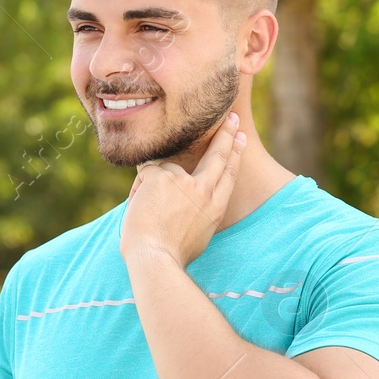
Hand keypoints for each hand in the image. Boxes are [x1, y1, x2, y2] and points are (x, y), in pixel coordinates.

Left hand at [120, 111, 247, 267]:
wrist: (155, 259)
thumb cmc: (170, 255)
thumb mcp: (195, 234)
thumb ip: (195, 211)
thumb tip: (187, 201)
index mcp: (215, 208)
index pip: (229, 174)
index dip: (235, 155)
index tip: (241, 139)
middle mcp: (204, 192)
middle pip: (218, 156)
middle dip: (226, 134)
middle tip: (233, 118)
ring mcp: (184, 182)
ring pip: (165, 170)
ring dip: (151, 188)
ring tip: (148, 215)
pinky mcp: (163, 177)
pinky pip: (146, 172)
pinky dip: (138, 189)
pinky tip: (139, 208)